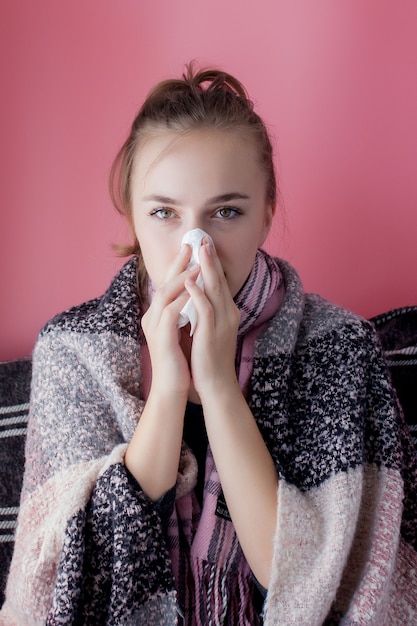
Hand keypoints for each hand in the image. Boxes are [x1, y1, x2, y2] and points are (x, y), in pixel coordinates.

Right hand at [141, 244, 198, 398]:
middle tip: (191, 245)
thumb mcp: (180, 330)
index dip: (178, 265)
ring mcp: (154, 326)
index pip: (167, 283)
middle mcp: (152, 316)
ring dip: (182, 278)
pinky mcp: (161, 337)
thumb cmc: (179, 360)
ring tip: (196, 265)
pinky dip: (182, 300)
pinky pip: (170, 313)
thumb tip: (194, 294)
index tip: (192, 249)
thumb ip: (184, 312)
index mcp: (157, 314)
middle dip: (178, 263)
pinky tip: (194, 292)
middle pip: (163, 282)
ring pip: (165, 294)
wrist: (172, 387)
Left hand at [184, 239, 240, 397]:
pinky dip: (198, 293)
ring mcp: (222, 322)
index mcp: (227, 312)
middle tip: (203, 238)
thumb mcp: (208, 329)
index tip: (203, 245)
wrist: (215, 383)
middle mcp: (228, 313)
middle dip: (211, 258)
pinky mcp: (212, 333)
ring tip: (199, 250)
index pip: (219, 282)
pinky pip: (206, 309)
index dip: (212, 263)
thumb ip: (203, 311)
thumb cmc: (209, 358)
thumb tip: (193, 295)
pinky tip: (190, 281)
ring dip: (207, 268)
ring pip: (215, 289)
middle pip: (219, 280)